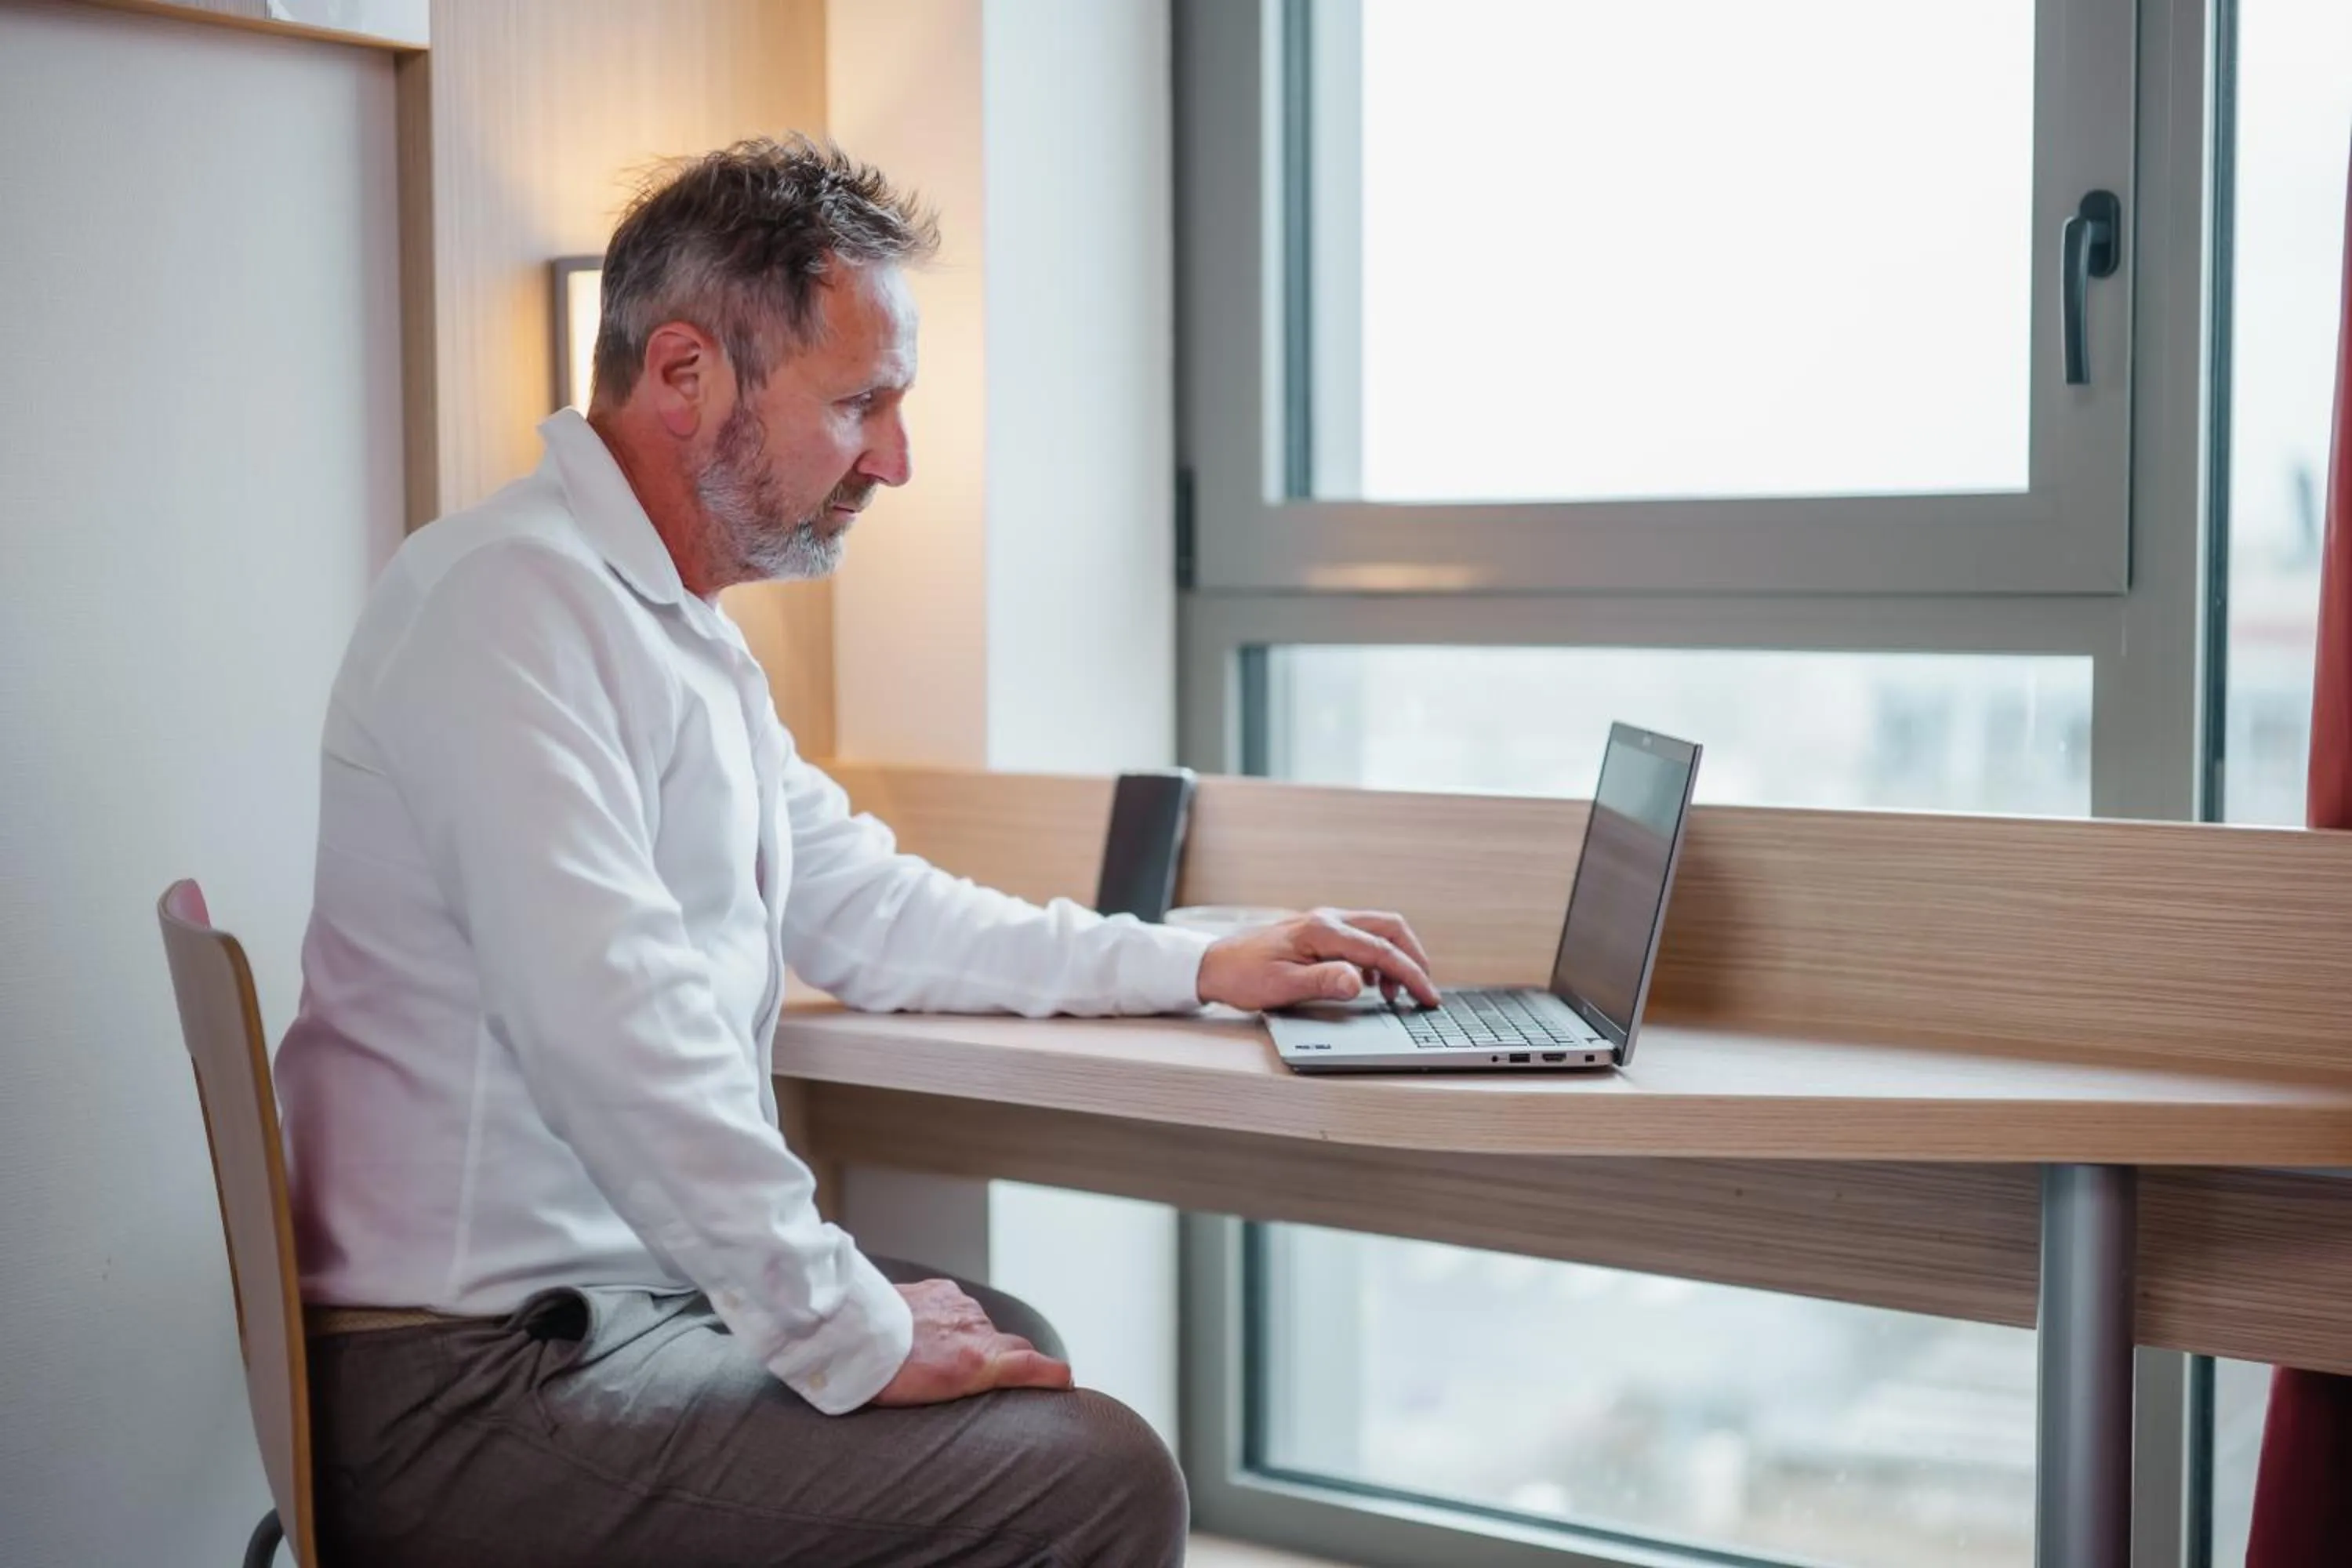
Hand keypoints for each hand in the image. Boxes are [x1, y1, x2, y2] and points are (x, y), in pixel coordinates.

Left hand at [868, 1279, 1072, 1406]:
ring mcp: (960, 1306)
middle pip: (1011, 1344)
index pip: (1033, 1364)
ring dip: (971, 1339)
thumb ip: (968, 1381)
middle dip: (1008, 1359)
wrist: (851, 1332)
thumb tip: (981, 1379)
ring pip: (981, 1326)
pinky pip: (957, 1307)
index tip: (1066, 1380)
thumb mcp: (933, 1396)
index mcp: (978, 1361)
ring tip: (940, 1354)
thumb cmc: (884, 1376)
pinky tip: (928, 1330)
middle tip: (987, 1377)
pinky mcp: (941, 1288)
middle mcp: (976, 1329)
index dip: (1053, 1374)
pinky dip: (950, 1319)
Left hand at [1196, 908, 1439, 1011]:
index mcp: (1322, 930)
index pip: (1381, 950)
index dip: (1410, 974)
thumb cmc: (1243, 975)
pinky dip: (1376, 958)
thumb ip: (1323, 982)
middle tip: (1423, 989)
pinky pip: (1361, 937)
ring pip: (1377, 930)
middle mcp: (1327, 919)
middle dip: (1413, 957)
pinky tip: (1369, 983)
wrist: (1214, 965)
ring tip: (1395, 993)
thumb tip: (1358, 982)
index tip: (1427, 996)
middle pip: (1389, 927)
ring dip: (1395, 957)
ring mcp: (1324, 923)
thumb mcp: (1282, 986)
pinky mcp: (1319, 932)